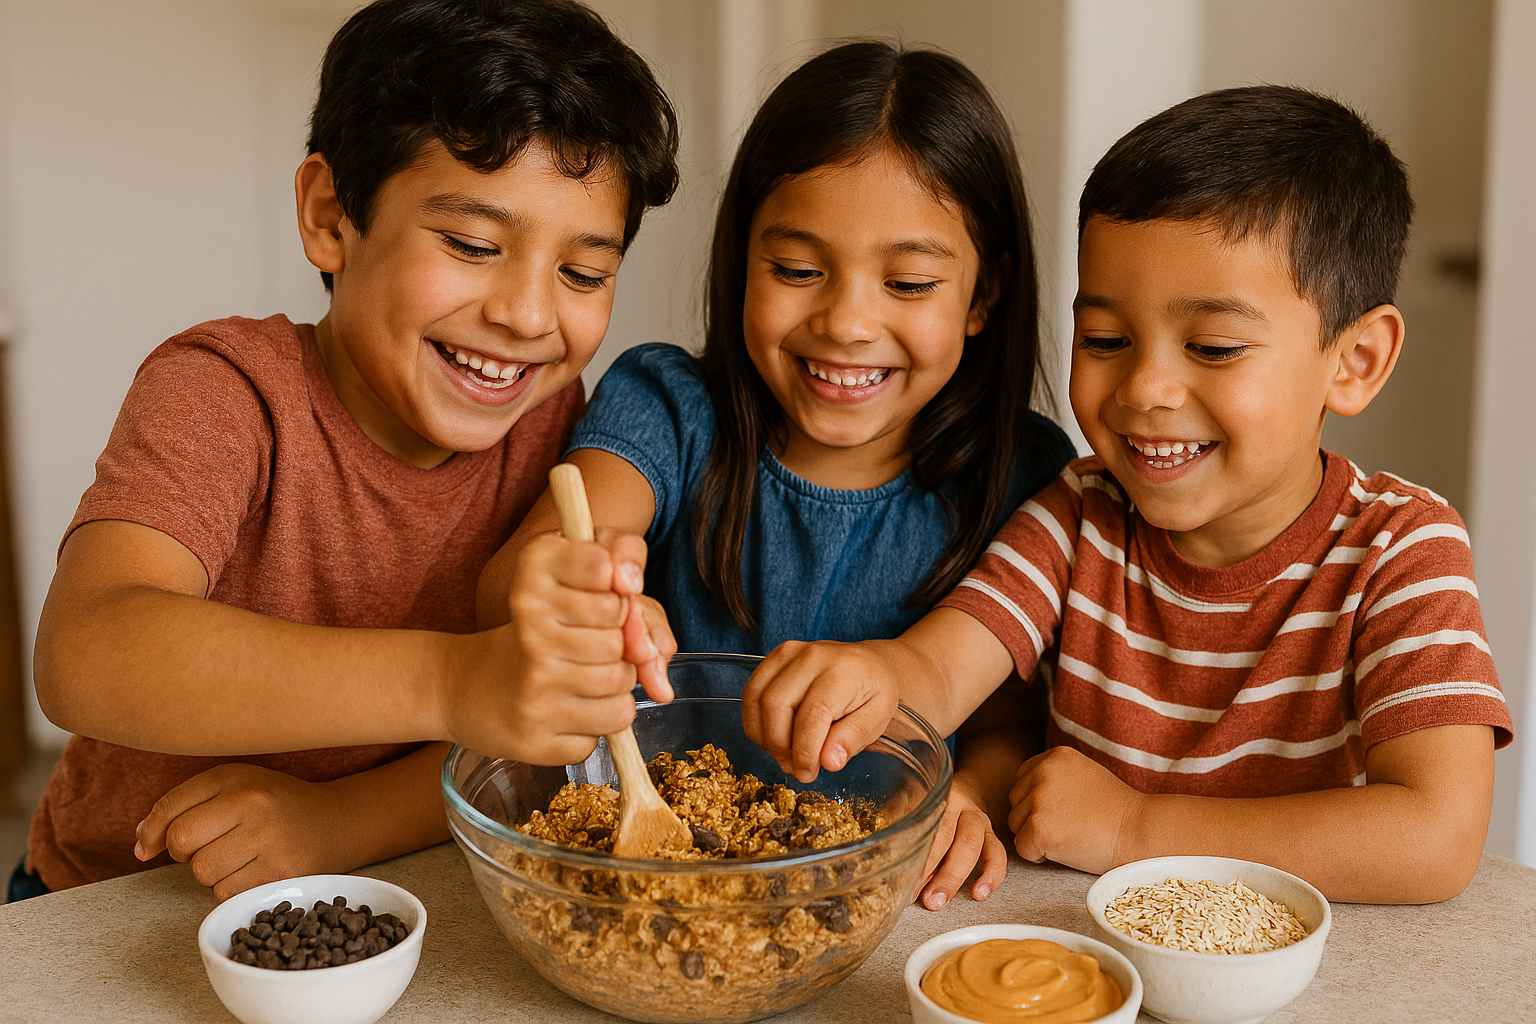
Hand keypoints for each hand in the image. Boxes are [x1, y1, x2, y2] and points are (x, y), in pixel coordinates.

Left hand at [135, 764, 351, 901]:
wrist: (335, 821)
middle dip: (187, 852)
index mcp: (239, 781)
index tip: (157, 844)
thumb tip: (140, 847)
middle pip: (183, 848)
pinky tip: (253, 870)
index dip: (156, 834)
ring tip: (239, 855)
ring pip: (204, 874)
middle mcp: (256, 809)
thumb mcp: (229, 786)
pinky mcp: (282, 875)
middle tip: (213, 843)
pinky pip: (227, 894)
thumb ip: (177, 807)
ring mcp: (271, 843)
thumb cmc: (272, 802)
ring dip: (212, 872)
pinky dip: (231, 888)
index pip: (172, 816)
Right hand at [447, 529, 674, 764]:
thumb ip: (632, 590)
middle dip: (618, 647)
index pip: (610, 577)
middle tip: (589, 647)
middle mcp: (529, 631)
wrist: (471, 687)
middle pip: (621, 641)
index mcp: (533, 578)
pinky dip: (595, 723)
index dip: (619, 593)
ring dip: (614, 687)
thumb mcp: (580, 581)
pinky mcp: (534, 739)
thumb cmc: (545, 630)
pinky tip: (568, 709)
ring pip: (621, 690)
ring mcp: (532, 689)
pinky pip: (603, 733)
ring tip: (584, 678)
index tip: (602, 597)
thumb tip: (649, 650)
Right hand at [741, 639, 902, 782]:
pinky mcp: (775, 657)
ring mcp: (790, 653)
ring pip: (757, 698)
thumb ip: (853, 739)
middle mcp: (812, 657)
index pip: (811, 715)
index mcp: (842, 672)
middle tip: (794, 766)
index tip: (806, 774)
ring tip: (784, 754)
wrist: (870, 663)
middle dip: (780, 745)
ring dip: (764, 735)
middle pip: (776, 704)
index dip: (803, 751)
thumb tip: (828, 762)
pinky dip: (755, 720)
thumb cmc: (874, 692)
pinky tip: (772, 736)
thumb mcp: (877, 719)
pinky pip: (751, 691)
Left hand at [914, 772, 1007, 909]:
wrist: (964, 788)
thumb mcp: (913, 802)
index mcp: (941, 797)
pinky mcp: (991, 835)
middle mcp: (963, 807)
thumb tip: (886, 853)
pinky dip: (992, 876)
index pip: (934, 828)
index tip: (908, 880)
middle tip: (926, 898)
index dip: (923, 857)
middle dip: (941, 873)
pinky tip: (980, 893)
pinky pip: (997, 855)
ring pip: (976, 848)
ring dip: (957, 877)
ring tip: (943, 900)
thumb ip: (904, 822)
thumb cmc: (931, 803)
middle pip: (955, 839)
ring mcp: (979, 821)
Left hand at [1008, 746, 1141, 873]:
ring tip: (1070, 835)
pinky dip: (1039, 855)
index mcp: (1053, 757)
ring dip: (1036, 836)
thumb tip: (1025, 792)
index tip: (1064, 811)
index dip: (1038, 801)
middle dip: (1035, 819)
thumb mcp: (1083, 774)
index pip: (1022, 780)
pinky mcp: (1039, 829)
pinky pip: (1022, 848)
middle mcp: (1042, 773)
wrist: (1139, 831)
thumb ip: (1054, 776)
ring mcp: (1039, 801)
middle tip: (1069, 826)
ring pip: (1016, 826)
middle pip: (1016, 803)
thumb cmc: (1116, 810)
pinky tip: (1066, 849)